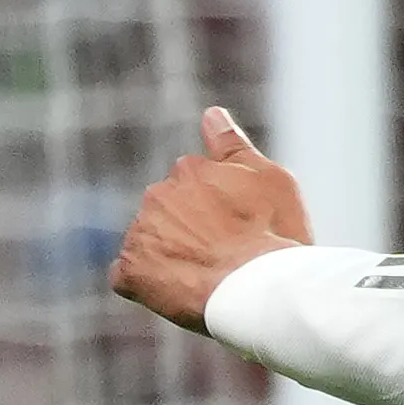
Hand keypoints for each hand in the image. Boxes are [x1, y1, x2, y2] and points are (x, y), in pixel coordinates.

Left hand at [110, 108, 311, 329]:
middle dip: (189, 228)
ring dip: (170, 254)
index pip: (193, 184)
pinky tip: (177, 291)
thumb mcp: (271, 179)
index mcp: (190, 170)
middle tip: (226, 254)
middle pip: (169, 211)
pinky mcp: (130, 273)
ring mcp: (140, 233)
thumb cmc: (275, 233)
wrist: (259, 288)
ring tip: (208, 276)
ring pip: (150, 241)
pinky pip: (129, 276)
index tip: (240, 228)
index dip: (218, 208)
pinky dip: (147, 282)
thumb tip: (211, 113)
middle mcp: (157, 195)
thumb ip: (234, 145)